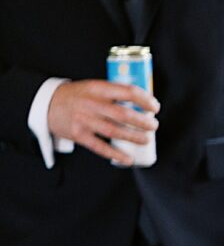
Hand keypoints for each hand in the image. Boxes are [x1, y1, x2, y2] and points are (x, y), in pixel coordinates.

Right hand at [46, 79, 160, 164]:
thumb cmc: (76, 96)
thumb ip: (114, 93)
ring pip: (114, 131)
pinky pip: (100, 147)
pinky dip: (116, 154)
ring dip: (134, 137)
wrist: (46, 103)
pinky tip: (128, 159)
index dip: (145, 100)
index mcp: (97, 88)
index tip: (155, 107)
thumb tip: (143, 102)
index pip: (127, 92)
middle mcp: (91, 104)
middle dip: (143, 122)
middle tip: (153, 126)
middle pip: (123, 114)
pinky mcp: (78, 135)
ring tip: (146, 139)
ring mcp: (84, 120)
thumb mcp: (93, 87)